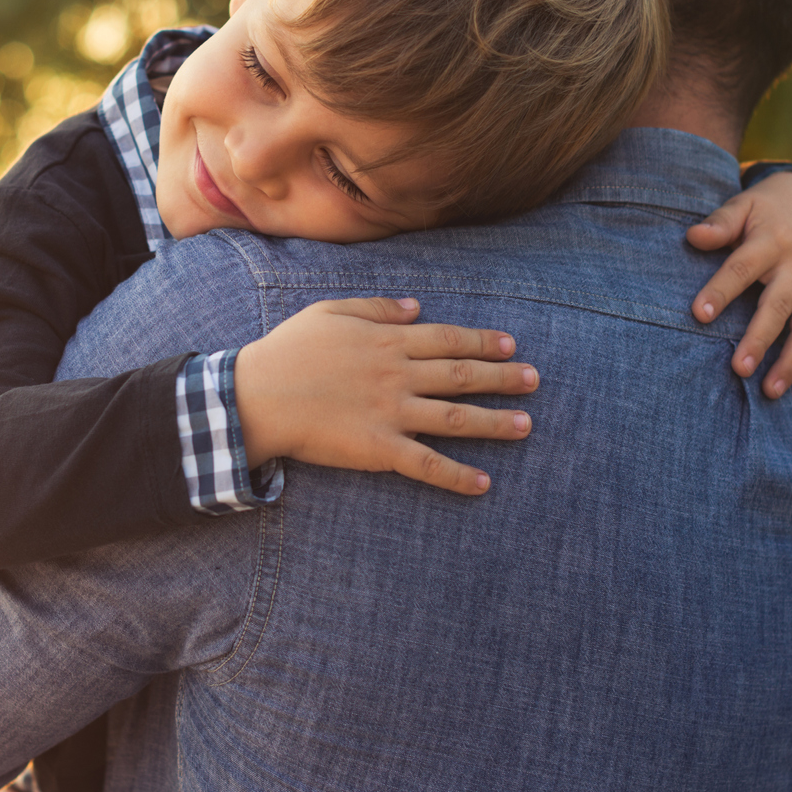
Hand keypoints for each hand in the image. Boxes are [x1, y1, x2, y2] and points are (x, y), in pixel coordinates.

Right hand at [234, 297, 538, 495]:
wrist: (256, 396)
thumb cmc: (287, 351)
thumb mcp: (329, 311)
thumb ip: (376, 307)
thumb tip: (416, 307)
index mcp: (387, 341)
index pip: (448, 339)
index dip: (483, 342)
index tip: (510, 346)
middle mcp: (397, 374)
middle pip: (462, 375)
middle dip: (503, 377)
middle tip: (535, 380)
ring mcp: (391, 412)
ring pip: (455, 417)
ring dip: (495, 422)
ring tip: (526, 425)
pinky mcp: (378, 448)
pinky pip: (426, 464)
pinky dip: (457, 475)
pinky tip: (484, 483)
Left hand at [686, 171, 791, 402]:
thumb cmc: (767, 209)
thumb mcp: (744, 205)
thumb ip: (721, 222)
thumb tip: (693, 236)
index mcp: (771, 241)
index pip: (742, 268)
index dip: (721, 290)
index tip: (699, 315)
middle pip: (779, 306)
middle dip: (760, 339)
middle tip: (739, 369)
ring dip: (791, 362)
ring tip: (770, 391)